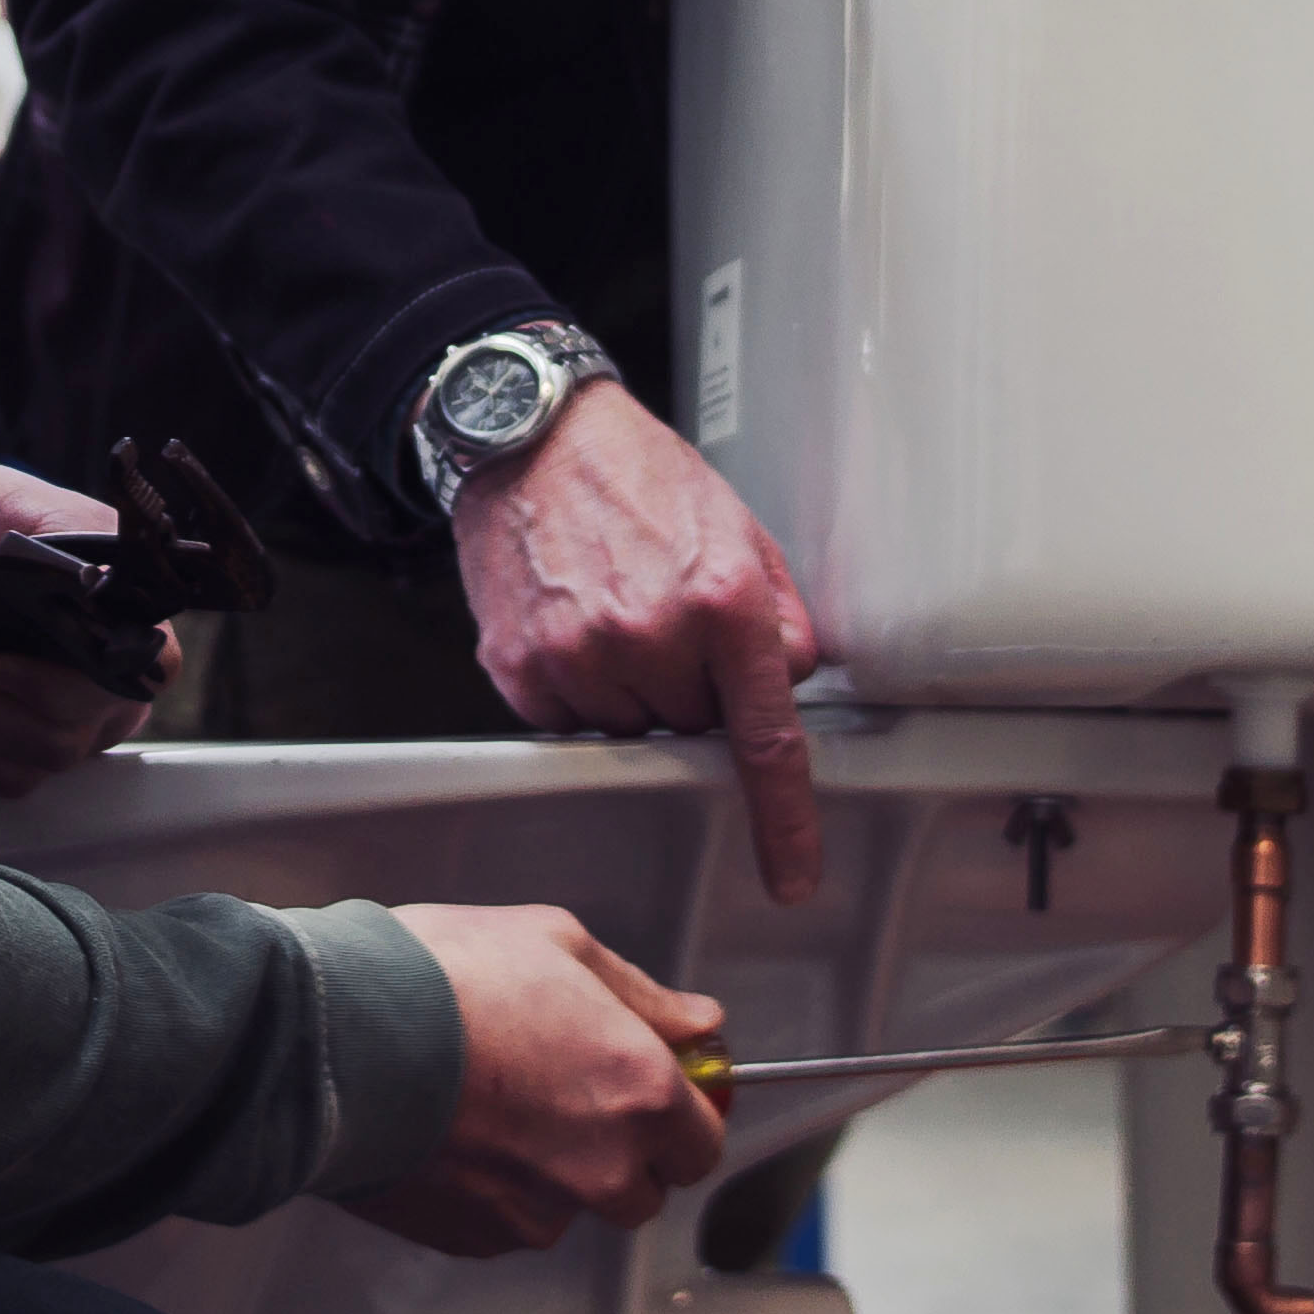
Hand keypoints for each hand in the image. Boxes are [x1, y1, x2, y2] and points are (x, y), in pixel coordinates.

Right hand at [335, 902, 725, 1255]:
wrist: (337, 1037)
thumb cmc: (441, 978)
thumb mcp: (557, 943)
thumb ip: (644, 996)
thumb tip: (700, 1025)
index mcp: (638, 1092)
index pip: (704, 1141)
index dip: (683, 1115)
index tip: (659, 1091)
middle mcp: (602, 1168)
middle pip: (645, 1189)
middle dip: (622, 1149)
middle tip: (568, 1091)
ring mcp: (537, 1213)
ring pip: (572, 1207)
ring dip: (553, 1171)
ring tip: (492, 1102)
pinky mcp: (475, 1238)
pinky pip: (508, 1222)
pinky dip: (494, 1189)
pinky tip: (456, 1130)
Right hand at [455, 382, 823, 905]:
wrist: (533, 435)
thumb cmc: (638, 475)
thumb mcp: (738, 527)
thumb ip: (779, 615)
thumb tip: (792, 682)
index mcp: (722, 598)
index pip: (766, 738)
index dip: (785, 820)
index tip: (793, 877)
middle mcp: (651, 634)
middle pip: (692, 727)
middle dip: (691, 686)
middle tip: (666, 616)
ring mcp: (579, 655)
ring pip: (628, 731)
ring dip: (631, 690)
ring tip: (613, 610)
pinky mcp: (519, 666)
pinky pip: (568, 721)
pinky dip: (577, 689)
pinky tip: (571, 623)